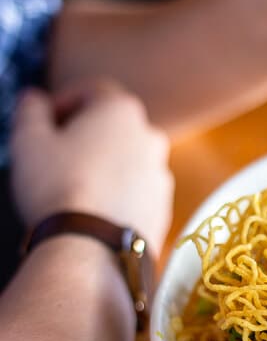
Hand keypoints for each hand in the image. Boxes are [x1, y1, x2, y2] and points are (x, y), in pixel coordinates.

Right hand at [10, 81, 173, 256]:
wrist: (92, 248)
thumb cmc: (58, 188)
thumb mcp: (28, 139)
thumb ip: (31, 110)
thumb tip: (34, 101)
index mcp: (122, 110)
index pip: (91, 92)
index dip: (62, 104)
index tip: (42, 123)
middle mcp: (151, 138)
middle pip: (113, 129)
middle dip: (84, 138)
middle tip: (55, 158)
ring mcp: (162, 176)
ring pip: (127, 163)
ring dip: (103, 169)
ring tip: (73, 190)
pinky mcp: (164, 211)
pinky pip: (136, 195)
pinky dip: (117, 197)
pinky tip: (94, 212)